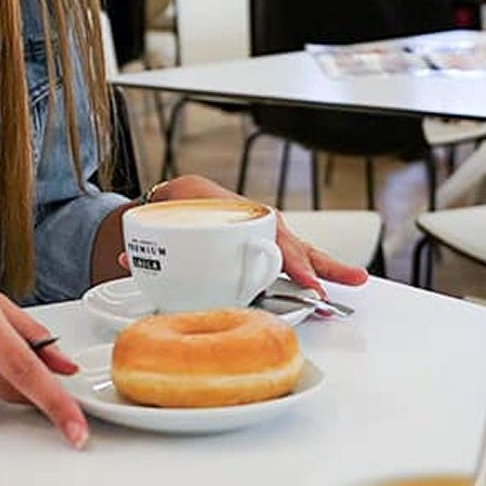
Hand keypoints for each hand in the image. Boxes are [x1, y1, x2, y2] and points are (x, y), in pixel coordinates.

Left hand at [139, 175, 369, 297]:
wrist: (177, 196)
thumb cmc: (175, 203)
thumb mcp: (166, 205)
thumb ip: (147, 236)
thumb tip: (129, 260)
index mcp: (238, 211)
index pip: (271, 235)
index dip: (289, 260)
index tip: (305, 283)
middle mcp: (257, 221)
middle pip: (293, 244)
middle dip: (318, 266)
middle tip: (338, 288)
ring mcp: (265, 232)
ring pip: (300, 249)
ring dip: (326, 267)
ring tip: (356, 282)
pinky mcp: (266, 243)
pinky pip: (293, 256)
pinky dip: (313, 270)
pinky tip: (331, 289)